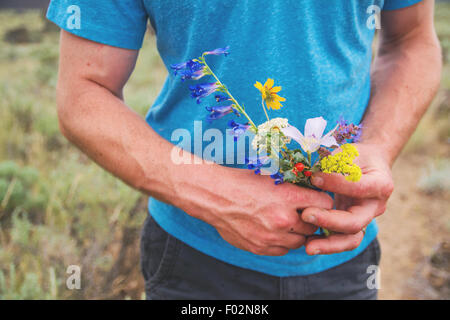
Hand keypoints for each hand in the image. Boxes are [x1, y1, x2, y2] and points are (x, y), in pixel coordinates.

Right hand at [177, 164, 333, 255]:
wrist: (215, 196)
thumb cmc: (242, 182)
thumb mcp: (271, 177)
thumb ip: (293, 188)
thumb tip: (312, 193)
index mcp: (288, 197)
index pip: (324, 203)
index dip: (322, 201)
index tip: (318, 201)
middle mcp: (283, 219)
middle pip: (314, 225)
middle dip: (310, 219)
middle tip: (303, 213)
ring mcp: (272, 237)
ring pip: (300, 242)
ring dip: (297, 233)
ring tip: (287, 223)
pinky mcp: (260, 248)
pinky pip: (282, 250)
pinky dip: (282, 242)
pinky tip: (274, 231)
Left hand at [301, 143, 393, 254]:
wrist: (370, 165)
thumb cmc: (358, 157)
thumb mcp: (349, 154)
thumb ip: (335, 164)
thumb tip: (313, 175)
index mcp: (380, 185)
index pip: (359, 188)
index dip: (336, 183)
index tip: (314, 177)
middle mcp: (376, 207)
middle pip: (355, 222)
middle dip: (329, 221)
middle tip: (305, 214)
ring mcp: (366, 219)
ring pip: (351, 239)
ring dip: (329, 244)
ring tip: (308, 246)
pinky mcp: (354, 226)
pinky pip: (342, 239)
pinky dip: (326, 243)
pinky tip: (307, 242)